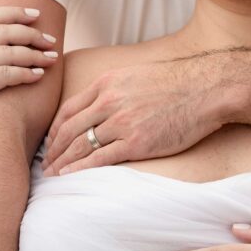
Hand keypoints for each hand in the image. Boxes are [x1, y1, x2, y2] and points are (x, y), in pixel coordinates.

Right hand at [0, 7, 58, 140]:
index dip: (13, 13)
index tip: (35, 14)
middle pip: (2, 31)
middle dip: (30, 33)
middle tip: (51, 39)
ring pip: (7, 51)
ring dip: (33, 53)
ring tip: (52, 58)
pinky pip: (4, 74)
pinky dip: (24, 72)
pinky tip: (38, 76)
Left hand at [40, 53, 225, 175]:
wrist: (206, 89)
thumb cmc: (178, 84)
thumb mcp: (137, 75)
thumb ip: (116, 88)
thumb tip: (105, 103)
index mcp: (107, 83)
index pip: (69, 109)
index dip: (55, 129)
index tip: (50, 143)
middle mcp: (109, 102)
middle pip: (69, 129)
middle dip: (53, 150)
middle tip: (44, 164)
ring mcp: (121, 122)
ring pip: (80, 145)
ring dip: (62, 162)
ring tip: (51, 175)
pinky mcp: (136, 142)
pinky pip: (100, 158)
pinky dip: (80, 168)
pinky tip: (68, 176)